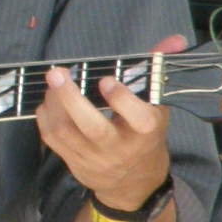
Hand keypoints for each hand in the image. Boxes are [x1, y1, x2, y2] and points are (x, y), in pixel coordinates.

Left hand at [35, 34, 184, 210]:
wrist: (134, 182)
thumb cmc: (145, 134)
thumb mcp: (157, 105)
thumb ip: (157, 70)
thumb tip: (176, 39)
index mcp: (146, 131)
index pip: (138, 119)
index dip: (121, 99)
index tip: (105, 80)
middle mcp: (120, 148)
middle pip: (93, 128)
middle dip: (71, 99)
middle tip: (57, 73)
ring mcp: (95, 159)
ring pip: (67, 133)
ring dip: (53, 104)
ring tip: (52, 82)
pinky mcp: (75, 164)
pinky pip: (53, 141)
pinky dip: (46, 118)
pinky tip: (48, 101)